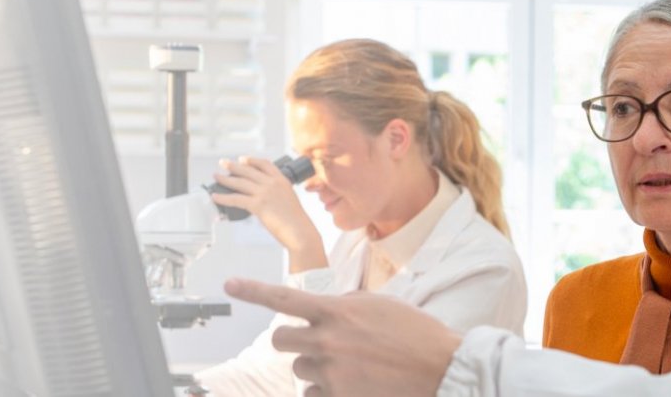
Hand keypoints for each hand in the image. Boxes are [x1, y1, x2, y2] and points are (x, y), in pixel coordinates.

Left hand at [211, 157, 325, 272]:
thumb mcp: (289, 199)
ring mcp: (265, 193)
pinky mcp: (258, 205)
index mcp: (282, 180)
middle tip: (223, 162)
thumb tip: (262, 197)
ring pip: (239, 182)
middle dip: (233, 165)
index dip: (251, 160)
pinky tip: (215, 196)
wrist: (299, 231)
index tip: (242, 159)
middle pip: (248, 170)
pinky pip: (235, 199)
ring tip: (216, 176)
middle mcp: (273, 183)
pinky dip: (223, 197)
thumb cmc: (296, 220)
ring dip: (225, 179)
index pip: (264, 164)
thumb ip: (277, 194)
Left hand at [225, 278, 462, 396]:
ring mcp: (330, 371)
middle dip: (293, 341)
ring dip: (315, 367)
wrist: (440, 367)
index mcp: (337, 311)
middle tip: (317, 343)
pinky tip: (347, 384)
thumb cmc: (416, 333)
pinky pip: (310, 394)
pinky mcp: (337, 395)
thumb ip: (346, 304)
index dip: (253, 290)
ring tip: (348, 366)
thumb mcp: (381, 304)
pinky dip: (323, 391)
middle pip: (280, 340)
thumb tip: (325, 311)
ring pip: (298, 369)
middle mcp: (328, 340)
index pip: (284, 298)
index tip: (230, 284)